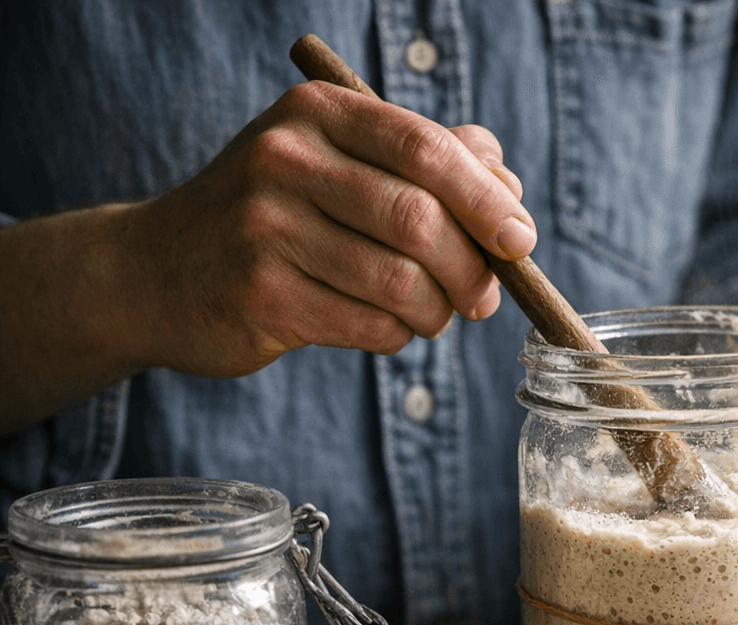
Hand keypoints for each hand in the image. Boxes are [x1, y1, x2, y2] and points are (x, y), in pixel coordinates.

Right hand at [126, 81, 534, 377]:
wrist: (156, 271)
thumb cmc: (275, 215)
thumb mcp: (341, 163)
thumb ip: (428, 161)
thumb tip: (508, 185)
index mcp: (318, 116)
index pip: (427, 149)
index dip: (487, 201)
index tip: (521, 241)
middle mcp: (284, 160)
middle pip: (420, 221)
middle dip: (471, 270)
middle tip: (482, 297)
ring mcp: (265, 228)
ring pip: (400, 282)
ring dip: (435, 312)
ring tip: (431, 314)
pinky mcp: (260, 295)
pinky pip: (369, 325)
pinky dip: (396, 335)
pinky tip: (383, 326)